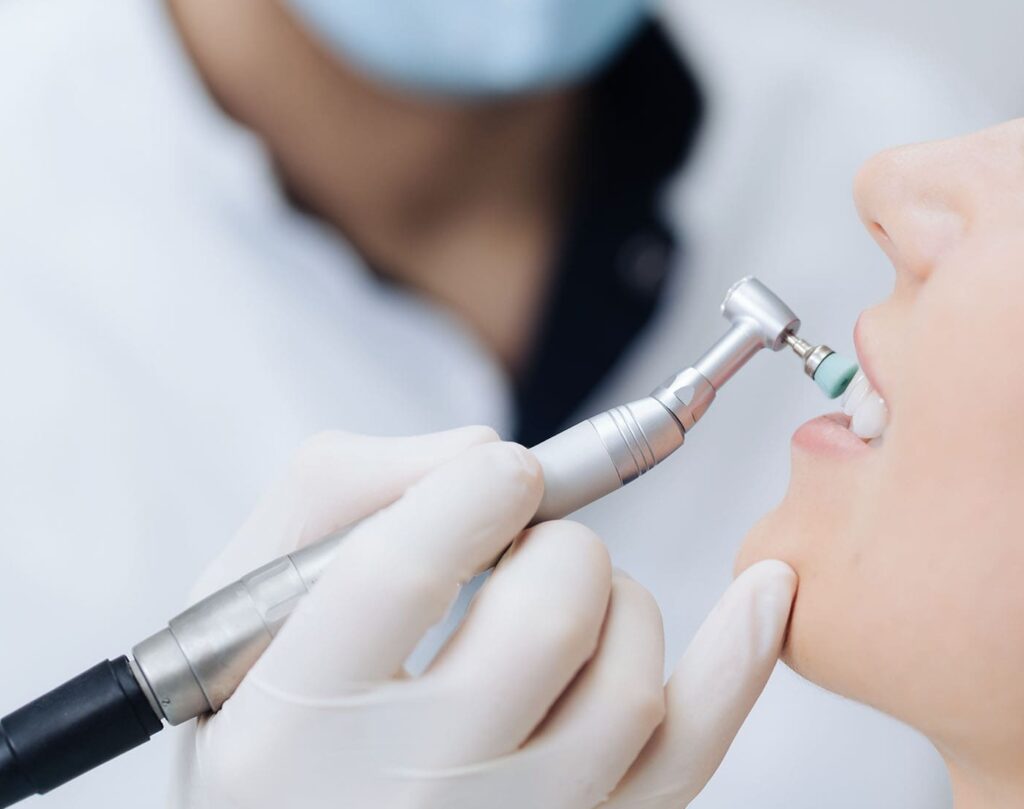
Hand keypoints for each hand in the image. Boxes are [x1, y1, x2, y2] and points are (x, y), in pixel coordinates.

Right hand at [170, 427, 795, 807]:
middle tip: (524, 544)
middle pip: (545, 622)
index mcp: (295, 716)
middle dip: (557, 544)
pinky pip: (686, 759)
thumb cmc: (268, 710)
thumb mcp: (243, 598)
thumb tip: (481, 452)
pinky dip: (739, 666)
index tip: (500, 473)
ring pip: (628, 688)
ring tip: (567, 596)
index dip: (476, 490)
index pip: (408, 569)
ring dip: (619, 599)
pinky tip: (764, 592)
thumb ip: (336, 491)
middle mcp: (405, 789)